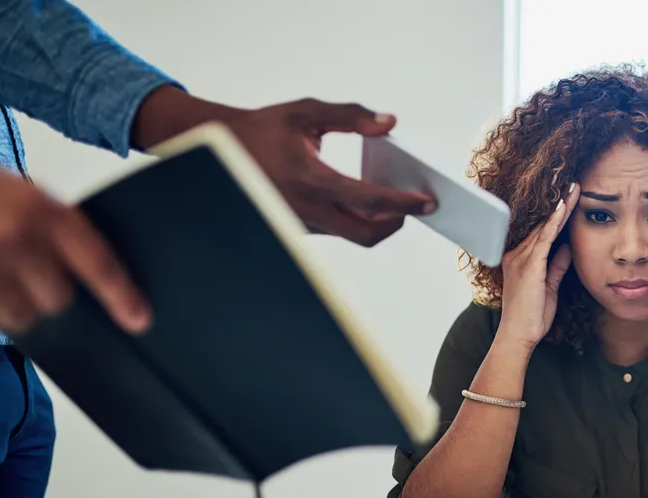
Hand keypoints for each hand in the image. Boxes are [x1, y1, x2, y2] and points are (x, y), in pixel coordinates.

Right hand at [0, 167, 149, 334]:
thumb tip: (90, 279)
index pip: (98, 263)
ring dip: (13, 307)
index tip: (139, 320)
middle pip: (58, 300)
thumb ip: (56, 229)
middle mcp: (14, 240)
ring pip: (19, 318)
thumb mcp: (22, 195)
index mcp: (42, 211)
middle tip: (29, 274)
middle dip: (49, 295)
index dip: (122, 296)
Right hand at [132, 87, 436, 246]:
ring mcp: (302, 224)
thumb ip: (350, 116)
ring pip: (353, 234)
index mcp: (309, 180)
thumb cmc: (266, 128)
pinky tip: (370, 197)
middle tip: (417, 204)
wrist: (220, 148)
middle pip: (367, 234)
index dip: (403, 203)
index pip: (368, 200)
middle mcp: (306, 210)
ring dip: (379, 221)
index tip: (427, 201)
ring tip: (398, 198)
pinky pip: (338, 229)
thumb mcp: (306, 112)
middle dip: (397, 222)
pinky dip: (359, 217)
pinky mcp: (300, 228)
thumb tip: (389, 123)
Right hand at [497, 184, 579, 349]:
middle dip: (560, 205)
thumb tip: (568, 247)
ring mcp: (520, 259)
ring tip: (575, 190)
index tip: (571, 199)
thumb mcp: (549, 287)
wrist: (518, 335)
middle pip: (542, 224)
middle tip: (576, 185)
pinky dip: (554, 222)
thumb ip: (557, 266)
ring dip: (561, 208)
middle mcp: (517, 255)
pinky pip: (544, 239)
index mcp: (521, 260)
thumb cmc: (532, 316)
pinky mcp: (528, 266)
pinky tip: (564, 208)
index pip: (542, 231)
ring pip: (544, 227)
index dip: (557, 215)